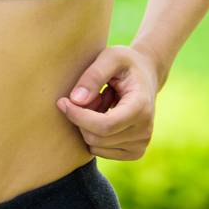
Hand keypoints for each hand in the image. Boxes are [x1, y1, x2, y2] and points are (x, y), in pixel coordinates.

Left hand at [56, 44, 159, 160]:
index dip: (79, 117)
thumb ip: (93, 75)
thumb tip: (76, 100)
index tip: (62, 102)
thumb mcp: (111, 56)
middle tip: (86, 95)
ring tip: (99, 102)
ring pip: (95, 145)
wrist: (146, 76)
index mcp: (141, 107)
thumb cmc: (126, 64)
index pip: (105, 125)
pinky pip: (100, 151)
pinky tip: (103, 115)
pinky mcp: (134, 152)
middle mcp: (145, 130)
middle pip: (96, 137)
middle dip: (81, 118)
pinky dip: (94, 134)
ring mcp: (140, 144)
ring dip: (87, 125)